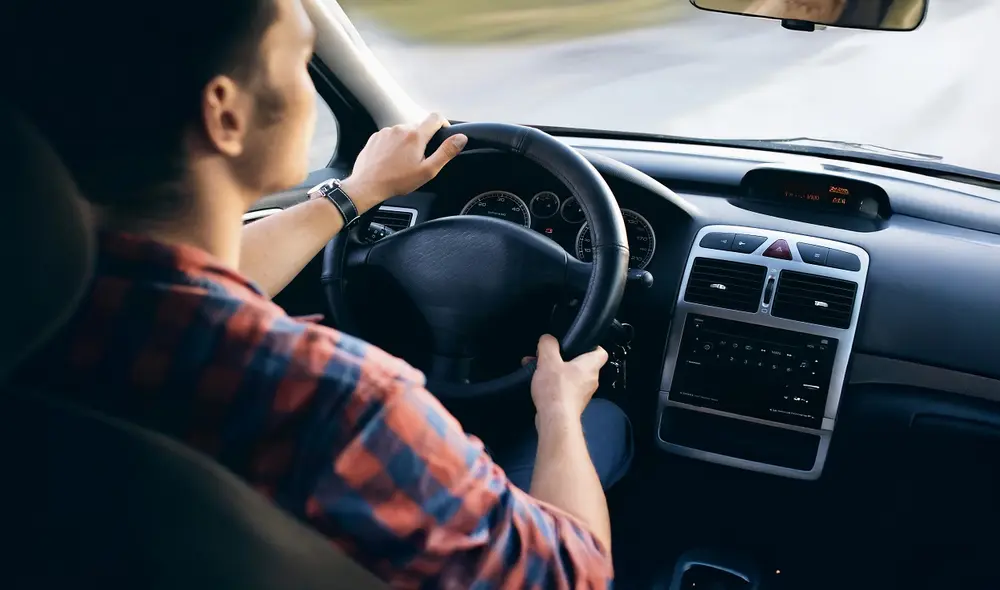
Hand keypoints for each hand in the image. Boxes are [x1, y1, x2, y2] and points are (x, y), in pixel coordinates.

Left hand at [340, 112, 467, 212]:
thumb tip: (461, 138)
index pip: (435, 117)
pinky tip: (392, 159)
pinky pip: (390, 136)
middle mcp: (401, 128)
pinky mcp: (376, 136)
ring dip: (408, 142)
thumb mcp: (427, 170)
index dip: (443, 123)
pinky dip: (394, 144)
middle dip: (423, 139)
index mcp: (416, 135)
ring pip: (404, 131)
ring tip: (404, 161)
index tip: (442, 133)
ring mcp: (387, 131)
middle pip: (419, 126)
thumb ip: (446, 152)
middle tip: (420, 158)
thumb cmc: (397, 181)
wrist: (367, 185)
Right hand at [525, 334, 608, 423]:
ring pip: (571, 377)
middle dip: (565, 359)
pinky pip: (565, 390)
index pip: (601, 352)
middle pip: (581, 364)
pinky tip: (540, 384)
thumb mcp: (548, 360)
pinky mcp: (573, 404)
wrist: (555, 420)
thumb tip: (547, 339)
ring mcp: (583, 394)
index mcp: (590, 366)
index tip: (579, 343)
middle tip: (551, 356)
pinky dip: (554, 385)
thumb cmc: (556, 389)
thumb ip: (548, 345)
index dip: (592, 345)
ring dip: (556, 372)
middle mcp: (591, 380)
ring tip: (539, 369)